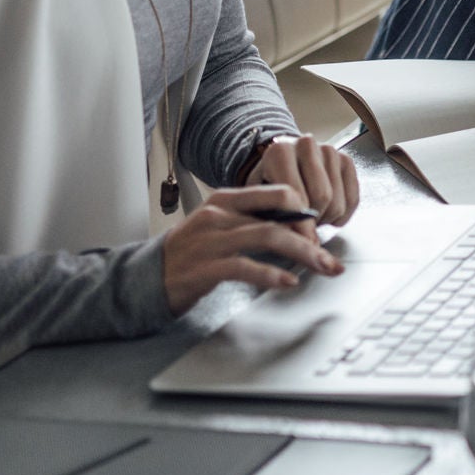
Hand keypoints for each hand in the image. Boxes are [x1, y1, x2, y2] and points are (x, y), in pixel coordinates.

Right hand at [160, 184, 344, 313]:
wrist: (144, 277)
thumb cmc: (190, 253)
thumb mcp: (221, 228)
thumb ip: (255, 222)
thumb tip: (300, 229)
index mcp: (226, 199)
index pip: (279, 192)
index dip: (306, 211)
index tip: (319, 232)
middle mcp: (219, 215)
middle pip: (280, 216)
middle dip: (312, 236)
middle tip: (330, 257)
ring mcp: (210, 240)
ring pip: (268, 237)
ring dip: (303, 253)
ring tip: (321, 267)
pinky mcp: (203, 268)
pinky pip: (244, 267)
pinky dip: (271, 274)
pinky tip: (288, 282)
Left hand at [243, 132, 359, 242]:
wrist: (280, 163)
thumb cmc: (268, 184)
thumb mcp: (259, 197)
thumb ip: (272, 214)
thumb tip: (296, 239)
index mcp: (280, 151)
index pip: (297, 195)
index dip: (300, 224)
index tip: (299, 242)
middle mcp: (306, 145)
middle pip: (323, 196)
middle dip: (315, 222)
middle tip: (305, 232)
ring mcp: (329, 150)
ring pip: (338, 201)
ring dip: (327, 219)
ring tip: (313, 221)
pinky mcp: (346, 159)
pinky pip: (352, 198)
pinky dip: (343, 215)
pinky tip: (329, 217)